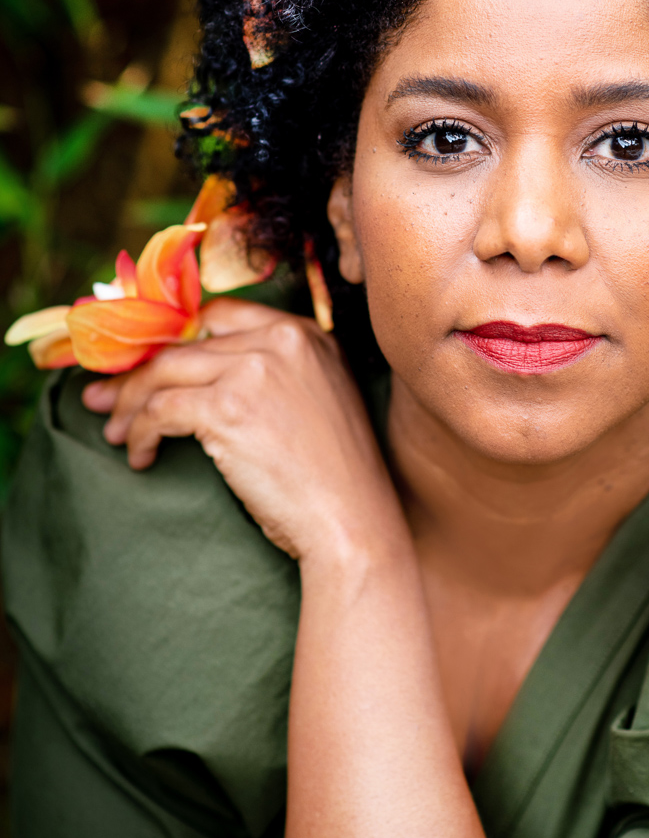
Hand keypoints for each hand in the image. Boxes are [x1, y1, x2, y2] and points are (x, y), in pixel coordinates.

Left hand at [81, 299, 403, 562]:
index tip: (147, 364)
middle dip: (137, 372)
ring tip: (117, 432)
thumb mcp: (320, 401)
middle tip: (106, 398)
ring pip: (163, 372)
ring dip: (129, 404)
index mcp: (307, 334)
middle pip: (184, 343)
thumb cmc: (336, 478)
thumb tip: (197, 375)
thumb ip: (276, 374)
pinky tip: (142, 456)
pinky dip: (141, 433)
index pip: (220, 316)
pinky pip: (161, 410)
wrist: (353, 522)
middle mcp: (282, 340)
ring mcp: (255, 370)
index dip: (176, 340)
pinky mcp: (229, 408)